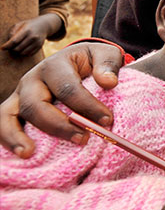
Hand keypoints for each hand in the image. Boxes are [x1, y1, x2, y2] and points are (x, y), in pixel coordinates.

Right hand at [0, 42, 123, 157]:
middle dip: (59, 125)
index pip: (68, 88)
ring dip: (17, 136)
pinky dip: (8, 139)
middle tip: (82, 139)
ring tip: (29, 154)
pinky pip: (3, 124)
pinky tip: (21, 155)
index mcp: (55, 66)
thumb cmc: (92, 61)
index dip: (87, 106)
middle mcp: (32, 80)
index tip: (106, 120)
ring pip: (9, 115)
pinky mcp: (15, 109)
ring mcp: (20, 95)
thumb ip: (108, 65)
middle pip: (36, 104)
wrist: (78, 61)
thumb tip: (109, 82)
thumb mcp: (105, 55)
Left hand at [1, 14, 60, 55]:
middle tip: (10, 46)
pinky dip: (24, 53)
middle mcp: (33, 37)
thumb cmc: (28, 25)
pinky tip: (23, 48)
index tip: (2, 48)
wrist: (44, 25)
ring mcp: (37, 42)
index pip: (14, 41)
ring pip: (23, 53)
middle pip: (18, 48)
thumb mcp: (20, 24)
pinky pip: (29, 54)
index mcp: (27, 30)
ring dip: (18, 51)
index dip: (7, 46)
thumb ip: (12, 32)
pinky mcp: (40, 46)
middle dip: (12, 49)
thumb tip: (8, 42)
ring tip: (16, 47)